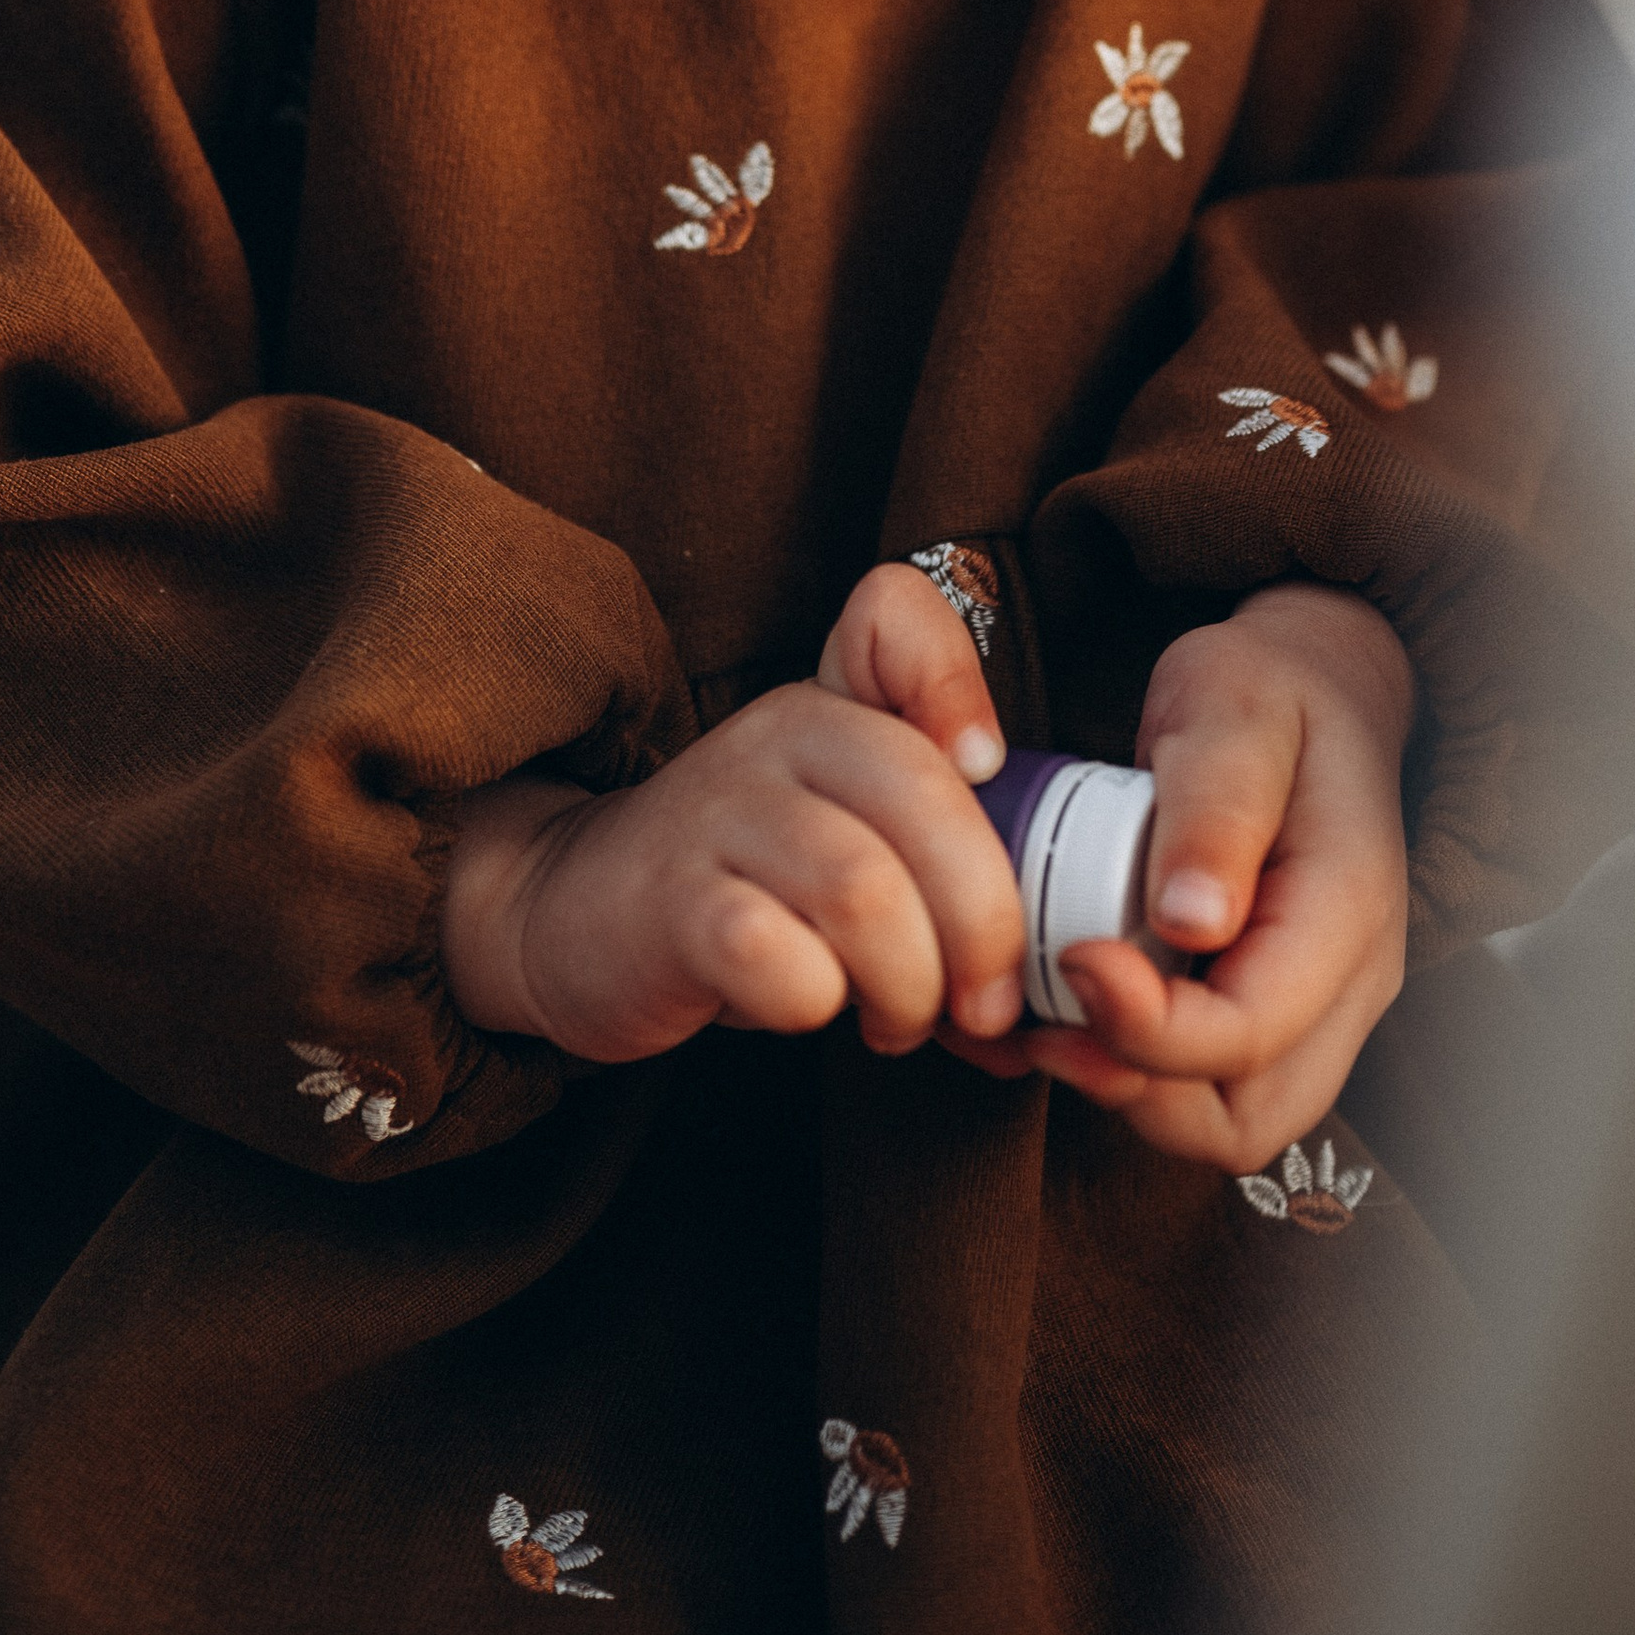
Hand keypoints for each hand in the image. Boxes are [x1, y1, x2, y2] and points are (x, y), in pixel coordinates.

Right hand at [438, 670, 1026, 1067]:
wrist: (576, 916)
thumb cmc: (750, 886)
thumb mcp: (849, 838)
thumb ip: (949, 870)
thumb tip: (1058, 980)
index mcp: (829, 706)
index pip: (893, 615)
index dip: (958, 682)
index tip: (989, 775)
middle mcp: (774, 735)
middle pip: (925, 795)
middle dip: (986, 921)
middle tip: (983, 1001)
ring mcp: (716, 815)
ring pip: (864, 888)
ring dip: (912, 983)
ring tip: (901, 1020)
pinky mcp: (668, 908)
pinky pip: (774, 953)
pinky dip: (818, 1001)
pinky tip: (811, 1009)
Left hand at [941, 583, 1413, 1169]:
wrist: (1314, 691)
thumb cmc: (1268, 690)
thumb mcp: (1233, 711)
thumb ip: (1215, 808)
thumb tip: (1193, 922)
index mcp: (1347, 908)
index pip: (1252, 1031)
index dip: (1146, 1026)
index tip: (1071, 960)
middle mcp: (1348, 984)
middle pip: (1245, 1118)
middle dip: (1134, 1087)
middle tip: (1045, 1016)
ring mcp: (1317, 1011)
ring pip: (1226, 1123)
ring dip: (1129, 1092)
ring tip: (1049, 1017)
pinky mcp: (1274, 1014)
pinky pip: (1209, 1091)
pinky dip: (1135, 1076)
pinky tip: (1070, 1012)